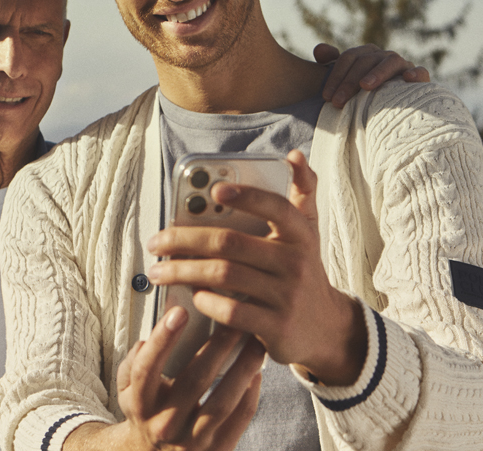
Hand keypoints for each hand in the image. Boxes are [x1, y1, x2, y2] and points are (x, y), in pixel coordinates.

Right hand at [65, 307, 264, 450]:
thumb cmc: (145, 412)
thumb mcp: (127, 390)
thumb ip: (133, 363)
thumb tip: (149, 339)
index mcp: (140, 406)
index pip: (146, 370)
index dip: (162, 340)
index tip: (179, 312)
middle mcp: (165, 425)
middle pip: (194, 382)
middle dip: (217, 346)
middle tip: (233, 318)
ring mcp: (192, 442)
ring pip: (223, 402)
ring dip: (243, 368)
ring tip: (255, 341)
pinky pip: (239, 420)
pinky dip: (250, 393)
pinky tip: (257, 371)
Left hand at [147, 151, 367, 385]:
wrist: (326, 327)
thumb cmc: (303, 270)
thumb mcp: (308, 233)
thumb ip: (301, 193)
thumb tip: (294, 155)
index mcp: (301, 235)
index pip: (275, 208)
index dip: (247, 196)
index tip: (216, 189)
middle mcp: (296, 263)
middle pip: (231, 243)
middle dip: (185, 239)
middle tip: (156, 242)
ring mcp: (286, 296)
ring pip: (223, 275)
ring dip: (183, 271)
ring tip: (159, 272)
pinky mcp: (275, 328)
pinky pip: (230, 311)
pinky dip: (205, 301)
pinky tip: (191, 295)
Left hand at [313, 43, 429, 107]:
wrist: (396, 109)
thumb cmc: (366, 95)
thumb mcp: (347, 81)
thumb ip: (332, 65)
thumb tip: (319, 50)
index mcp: (367, 54)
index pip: (349, 57)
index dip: (336, 75)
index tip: (326, 96)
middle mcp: (384, 56)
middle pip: (366, 61)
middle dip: (349, 81)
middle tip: (337, 102)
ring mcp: (403, 66)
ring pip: (391, 62)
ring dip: (378, 73)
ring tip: (365, 86)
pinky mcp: (420, 79)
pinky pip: (421, 72)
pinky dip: (416, 73)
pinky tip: (408, 79)